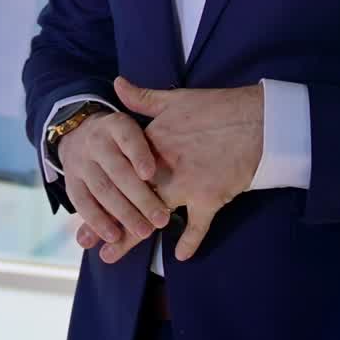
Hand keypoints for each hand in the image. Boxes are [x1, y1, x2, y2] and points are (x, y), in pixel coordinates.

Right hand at [57, 104, 171, 249]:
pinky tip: (114, 236)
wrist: (77, 133)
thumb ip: (151, 143)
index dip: (139, 155)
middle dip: (141, 197)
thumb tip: (167, 166)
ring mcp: (81, 162)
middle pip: (118, 171)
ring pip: (102, 190)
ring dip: (123, 214)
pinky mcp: (70, 182)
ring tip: (144, 232)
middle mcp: (96, 142)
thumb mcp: (134, 129)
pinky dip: (97, 222)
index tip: (150, 174)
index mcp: (116, 125)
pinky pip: (82, 203)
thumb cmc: (120, 140)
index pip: (128, 138)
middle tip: (162, 219)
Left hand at [81, 78, 263, 263]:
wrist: (256, 119)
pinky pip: (198, 225)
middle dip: (108, 220)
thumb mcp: (174, 99)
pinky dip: (191, 241)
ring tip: (111, 255)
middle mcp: (164, 166)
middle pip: (129, 197)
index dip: (102, 188)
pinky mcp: (210, 197)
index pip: (121, 170)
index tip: (83, 205)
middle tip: (87, 242)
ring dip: (132, 236)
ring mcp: (186, 184)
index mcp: (151, 143)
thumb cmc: (217, 108)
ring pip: (152, 214)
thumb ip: (142, 98)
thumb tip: (117, 83)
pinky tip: (179, 256)